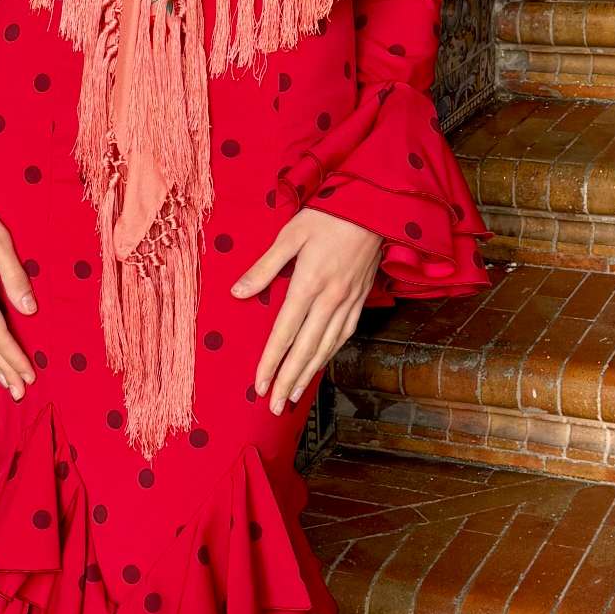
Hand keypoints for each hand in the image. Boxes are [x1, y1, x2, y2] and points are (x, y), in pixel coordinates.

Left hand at [231, 208, 384, 412]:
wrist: (376, 207)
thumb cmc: (328, 215)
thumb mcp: (290, 234)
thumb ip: (264, 267)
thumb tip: (238, 293)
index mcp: (309, 284)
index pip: (284, 333)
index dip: (271, 362)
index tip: (259, 385)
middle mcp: (330, 299)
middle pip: (305, 349)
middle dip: (288, 380)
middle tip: (274, 406)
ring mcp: (349, 302)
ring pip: (326, 347)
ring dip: (308, 374)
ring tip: (293, 395)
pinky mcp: (361, 299)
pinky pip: (344, 334)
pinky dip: (330, 354)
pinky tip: (320, 365)